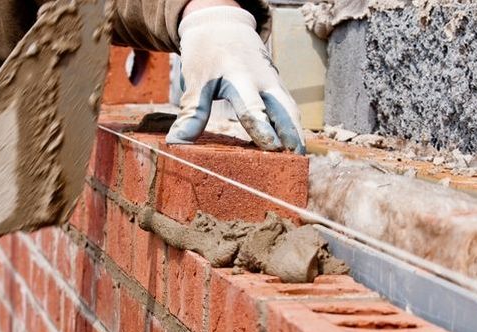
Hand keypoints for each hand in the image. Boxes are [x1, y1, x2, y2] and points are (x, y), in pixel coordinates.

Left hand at [166, 5, 305, 153]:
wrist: (222, 26)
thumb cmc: (207, 55)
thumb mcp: (196, 79)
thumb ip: (192, 111)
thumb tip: (177, 142)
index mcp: (239, 76)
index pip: (253, 107)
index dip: (262, 128)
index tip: (271, 147)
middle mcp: (263, 80)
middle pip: (283, 110)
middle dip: (291, 134)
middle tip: (296, 159)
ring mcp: (274, 83)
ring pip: (291, 110)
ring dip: (296, 133)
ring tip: (299, 159)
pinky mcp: (278, 87)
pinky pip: (288, 109)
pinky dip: (292, 127)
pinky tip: (293, 147)